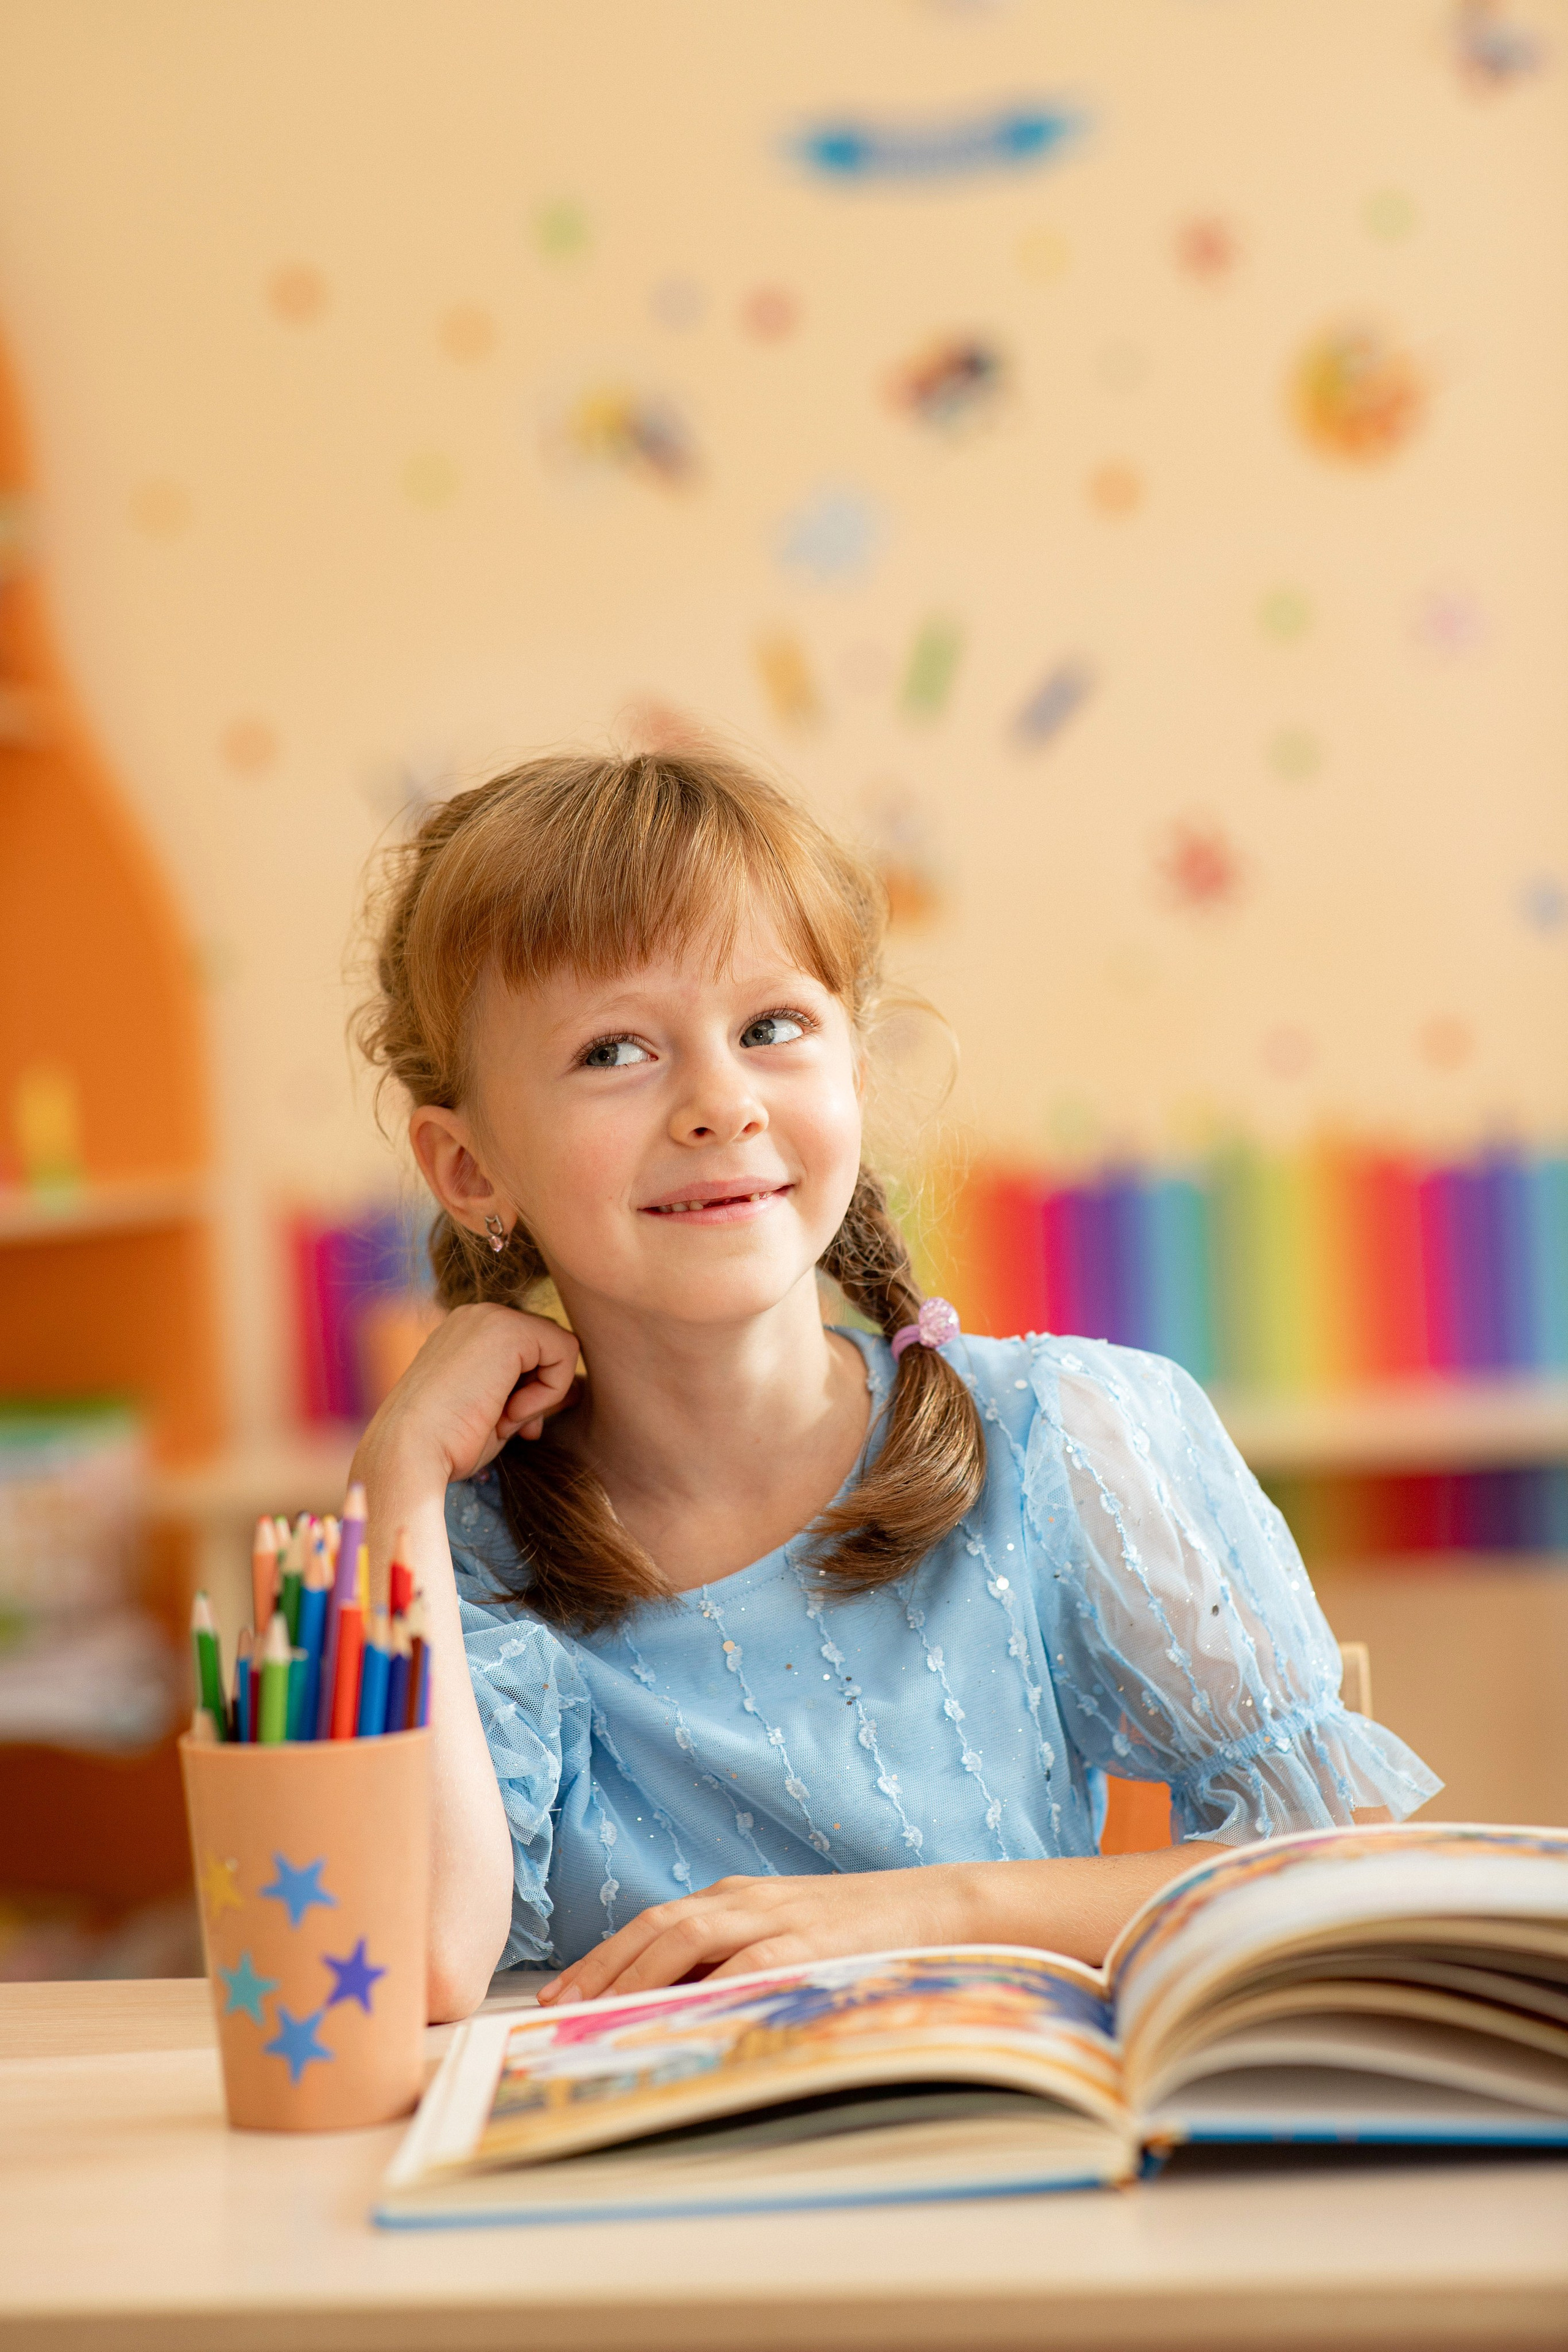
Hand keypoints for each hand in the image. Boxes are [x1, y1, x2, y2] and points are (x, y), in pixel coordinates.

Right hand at [353, 1300, 579, 1491]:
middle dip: (541, 1392)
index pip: (531, 1351)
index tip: (507, 1424)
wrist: (409, 1452)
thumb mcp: (498, 1413)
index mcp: (467, 1332)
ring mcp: (490, 1316)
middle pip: (548, 1346)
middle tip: (509, 1425)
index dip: (533, 1392)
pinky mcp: (507, 1328)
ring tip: (503, 1419)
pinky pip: (565, 1351)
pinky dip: (550, 1391)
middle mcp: (478, 1316)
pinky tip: (510, 1412)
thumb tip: (580, 1387)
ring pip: (560, 1347)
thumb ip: (533, 1392)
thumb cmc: (446, 1445)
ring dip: (542, 1395)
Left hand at [537, 1866, 983, 2005]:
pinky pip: (747, 1964)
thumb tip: (678, 2008)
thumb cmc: (860, 1932)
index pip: (654, 1924)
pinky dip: (709, 1987)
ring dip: (636, 1975)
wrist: (940, 1906)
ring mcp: (777, 1915)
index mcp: (737, 1897)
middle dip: (602, 1969)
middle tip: (560, 2011)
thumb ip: (738, 1961)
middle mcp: (746, 1899)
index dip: (603, 1958)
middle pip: (656, 1927)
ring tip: (598, 2013)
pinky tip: (679, 2014)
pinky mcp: (810, 1941)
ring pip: (687, 1936)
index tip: (562, 1994)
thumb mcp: (788, 1937)